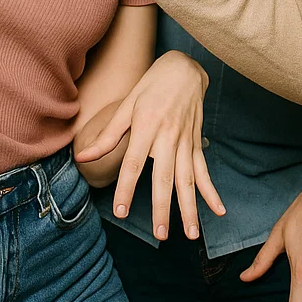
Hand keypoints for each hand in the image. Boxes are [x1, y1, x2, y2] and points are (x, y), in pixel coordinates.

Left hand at [75, 50, 224, 240]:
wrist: (185, 67)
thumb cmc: (152, 85)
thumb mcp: (127, 104)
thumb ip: (108, 135)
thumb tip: (82, 157)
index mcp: (147, 126)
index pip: (134, 163)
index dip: (127, 188)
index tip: (121, 212)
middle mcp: (168, 135)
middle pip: (165, 176)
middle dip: (163, 207)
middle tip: (161, 234)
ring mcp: (186, 140)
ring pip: (188, 178)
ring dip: (190, 207)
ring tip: (191, 234)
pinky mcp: (196, 141)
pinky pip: (204, 169)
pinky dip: (211, 191)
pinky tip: (218, 210)